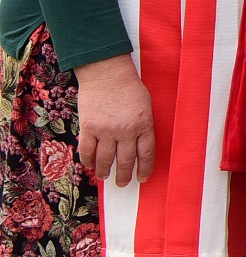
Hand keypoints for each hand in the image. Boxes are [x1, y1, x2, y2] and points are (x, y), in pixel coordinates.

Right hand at [74, 55, 154, 187]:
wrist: (107, 73)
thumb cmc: (129, 87)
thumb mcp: (146, 106)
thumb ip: (143, 125)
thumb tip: (139, 146)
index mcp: (144, 125)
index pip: (146, 154)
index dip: (144, 169)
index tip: (142, 178)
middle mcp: (126, 131)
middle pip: (125, 161)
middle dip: (124, 176)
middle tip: (122, 183)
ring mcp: (106, 130)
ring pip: (104, 159)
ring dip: (104, 171)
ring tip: (104, 176)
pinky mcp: (88, 127)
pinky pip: (86, 150)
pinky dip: (87, 161)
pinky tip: (89, 165)